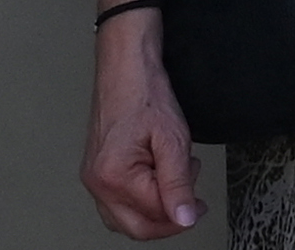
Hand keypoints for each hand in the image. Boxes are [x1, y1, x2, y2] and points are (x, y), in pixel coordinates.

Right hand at [83, 29, 206, 237]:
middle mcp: (97, 182)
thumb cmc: (144, 93)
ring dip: (155, 210)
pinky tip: (157, 178)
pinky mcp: (97, 172)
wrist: (126, 67)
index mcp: (113, 176)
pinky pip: (119, 203)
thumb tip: (184, 219)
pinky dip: (142, 200)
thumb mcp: (173, 140)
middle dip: (168, 218)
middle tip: (191, 201)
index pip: (154, 216)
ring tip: (174, 180)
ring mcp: (94, 178)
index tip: (200, 204)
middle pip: (136, 227)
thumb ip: (179, 184)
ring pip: (126, 219)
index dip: (182, 214)